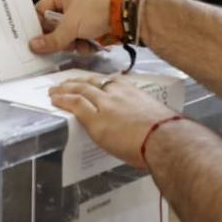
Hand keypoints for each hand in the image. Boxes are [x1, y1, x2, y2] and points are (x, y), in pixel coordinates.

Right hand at [29, 0, 116, 53]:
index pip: (41, 11)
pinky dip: (86, 44)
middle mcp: (73, 2)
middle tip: (63, 45)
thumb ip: (52, 39)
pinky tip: (92, 45)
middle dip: (60, 38)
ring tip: (81, 44)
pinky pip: (83, 38)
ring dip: (74, 43)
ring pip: (70, 35)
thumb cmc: (98, 8)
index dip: (38, 27)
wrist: (127, 13)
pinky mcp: (96, 24)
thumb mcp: (71, 26)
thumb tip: (34, 45)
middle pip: (56, 26)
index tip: (36, 42)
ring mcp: (85, 14)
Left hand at [49, 77, 180, 168]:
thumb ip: (142, 115)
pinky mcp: (96, 120)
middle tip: (66, 83)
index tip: (89, 82)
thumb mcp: (154, 115)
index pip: (108, 82)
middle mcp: (116, 93)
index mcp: (131, 91)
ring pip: (80, 91)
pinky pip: (76, 105)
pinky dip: (64, 101)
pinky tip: (56, 101)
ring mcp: (105, 105)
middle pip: (91, 83)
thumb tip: (141, 124)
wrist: (165, 139)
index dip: (94, 82)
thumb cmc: (166, 132)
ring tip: (55, 91)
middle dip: (76, 83)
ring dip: (65, 90)